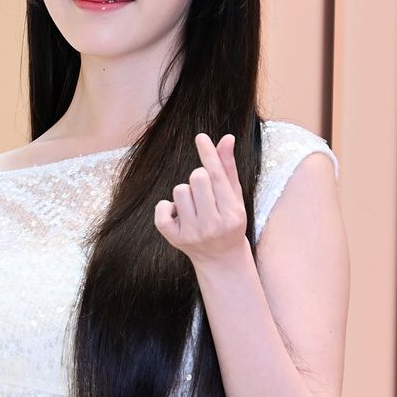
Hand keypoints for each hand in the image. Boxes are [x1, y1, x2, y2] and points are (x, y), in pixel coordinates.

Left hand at [154, 133, 247, 266]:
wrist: (221, 259)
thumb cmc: (229, 222)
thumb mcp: (234, 197)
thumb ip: (228, 168)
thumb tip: (226, 138)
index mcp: (232, 213)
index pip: (217, 176)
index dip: (208, 154)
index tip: (200, 137)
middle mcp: (213, 225)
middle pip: (196, 178)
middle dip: (198, 178)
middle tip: (205, 194)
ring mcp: (193, 234)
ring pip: (179, 191)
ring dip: (185, 193)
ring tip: (195, 206)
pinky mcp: (175, 239)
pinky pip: (161, 209)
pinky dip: (166, 207)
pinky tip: (178, 214)